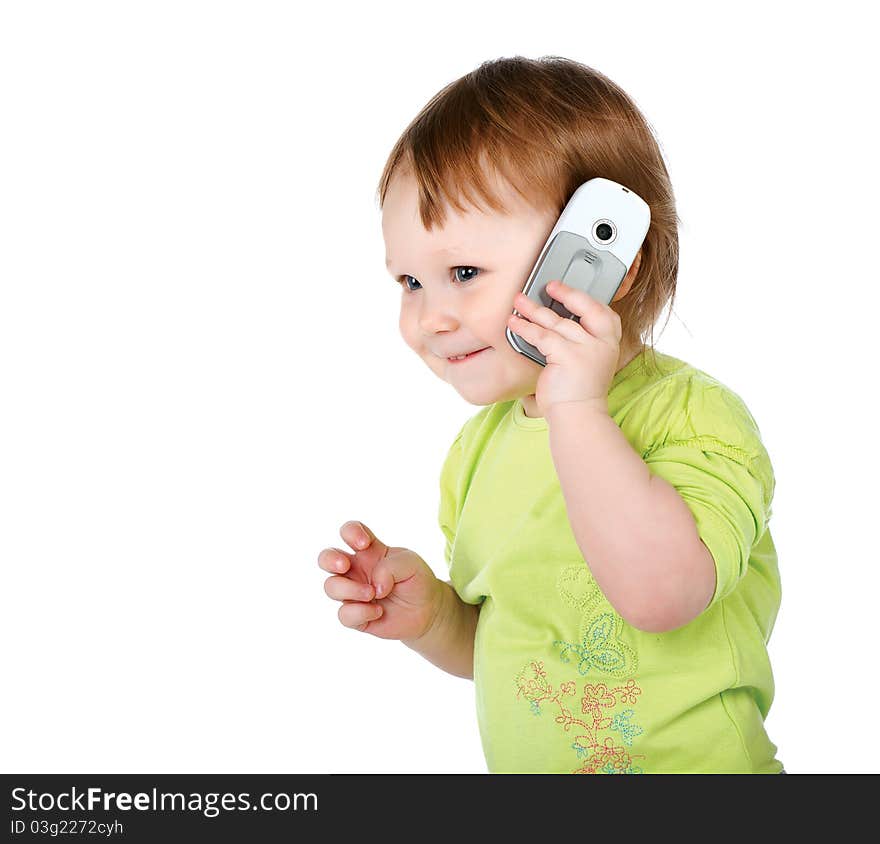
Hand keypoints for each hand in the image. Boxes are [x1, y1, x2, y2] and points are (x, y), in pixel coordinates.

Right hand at [318, 520, 443, 639]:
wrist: (427, 610)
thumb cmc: (416, 580)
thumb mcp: (411, 563)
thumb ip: (390, 567)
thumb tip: (373, 586)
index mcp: (368, 551)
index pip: (348, 532)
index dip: (350, 532)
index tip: (365, 543)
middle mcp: (356, 570)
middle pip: (325, 558)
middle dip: (329, 559)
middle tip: (344, 565)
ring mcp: (353, 592)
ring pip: (331, 586)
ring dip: (350, 589)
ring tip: (373, 594)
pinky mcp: (356, 616)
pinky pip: (343, 614)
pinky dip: (360, 612)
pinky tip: (378, 611)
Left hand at [507, 279, 620, 416]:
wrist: (578, 415)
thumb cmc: (578, 391)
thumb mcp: (589, 361)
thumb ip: (582, 341)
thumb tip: (558, 318)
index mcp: (610, 343)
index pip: (604, 312)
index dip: (586, 298)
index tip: (567, 290)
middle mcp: (602, 343)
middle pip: (585, 308)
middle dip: (566, 293)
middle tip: (549, 285)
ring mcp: (586, 348)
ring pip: (556, 321)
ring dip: (534, 309)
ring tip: (519, 301)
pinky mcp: (567, 356)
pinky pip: (542, 335)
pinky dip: (525, 328)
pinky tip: (514, 323)